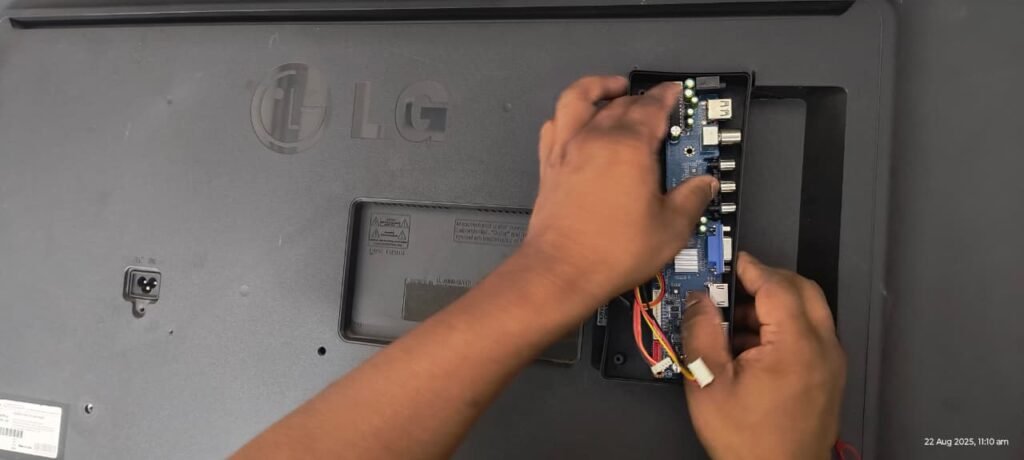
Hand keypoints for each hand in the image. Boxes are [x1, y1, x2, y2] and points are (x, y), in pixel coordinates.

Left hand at [523, 75, 717, 315]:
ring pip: (578, 99)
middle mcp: (596, 139)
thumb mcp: (670, 228)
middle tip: (656, 106)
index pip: (653, 107)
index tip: (674, 94)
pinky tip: (576, 121)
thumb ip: (691, 199)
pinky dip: (567, 115)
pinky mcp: (549, 166)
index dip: (667, 96)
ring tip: (613, 89)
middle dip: (642, 98)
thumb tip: (704, 185)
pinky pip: (554, 125)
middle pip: (621, 102)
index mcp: (630, 147)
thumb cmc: (611, 251)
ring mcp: (567, 149)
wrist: (562, 270)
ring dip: (597, 88)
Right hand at [681, 252, 845, 459]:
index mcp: (795, 345)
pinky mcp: (830, 377)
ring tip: (736, 323)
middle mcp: (822, 348)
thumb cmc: (748, 441)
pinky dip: (786, 327)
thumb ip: (702, 332)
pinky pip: (812, 334)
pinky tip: (753, 348)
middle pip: (801, 289)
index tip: (728, 262)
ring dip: (776, 305)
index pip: (776, 285)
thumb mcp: (709, 382)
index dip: (750, 268)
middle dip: (767, 280)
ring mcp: (831, 363)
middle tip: (733, 285)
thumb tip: (699, 300)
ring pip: (809, 310)